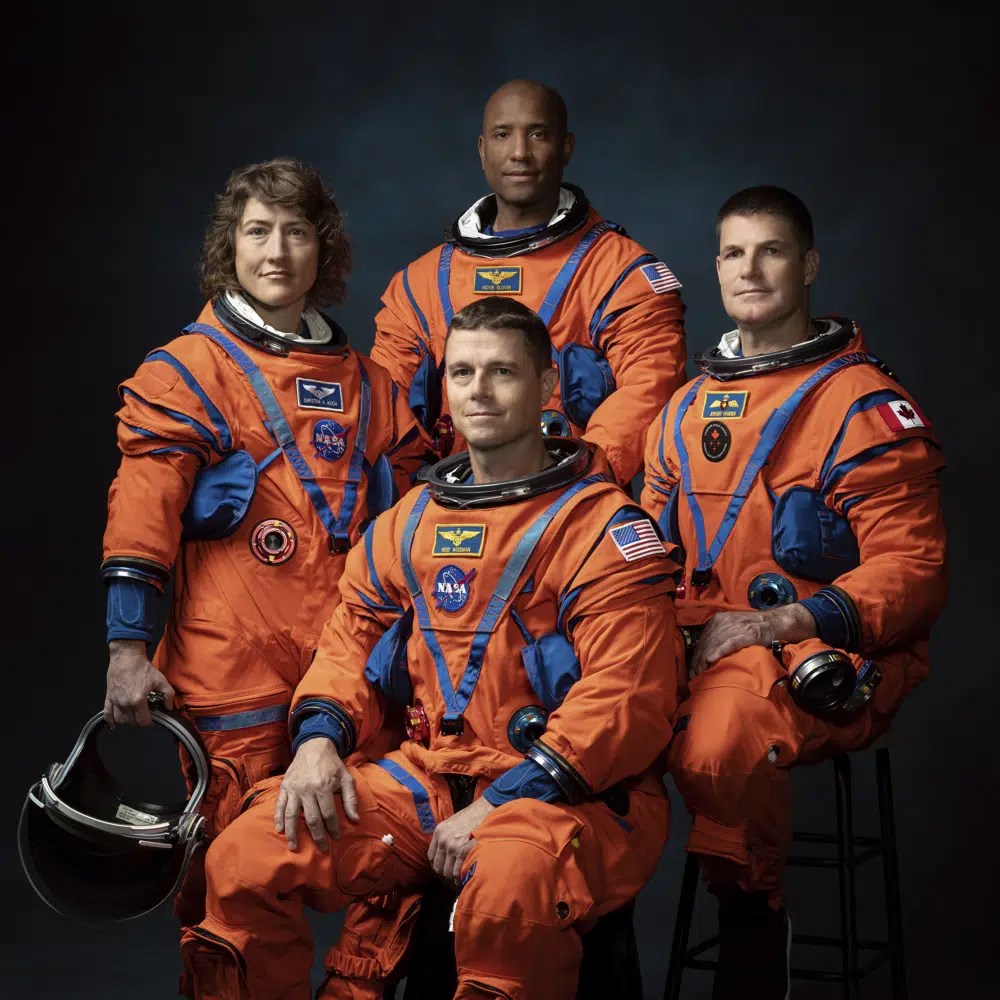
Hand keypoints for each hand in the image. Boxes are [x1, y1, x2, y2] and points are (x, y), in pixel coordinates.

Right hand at [104, 640, 175, 726]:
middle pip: (131, 722)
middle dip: (139, 722)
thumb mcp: (160, 680)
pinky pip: (106, 713)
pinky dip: (110, 721)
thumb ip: (168, 695)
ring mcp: (115, 701)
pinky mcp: (108, 697)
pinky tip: (114, 724)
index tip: (153, 719)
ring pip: (120, 720)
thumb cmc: (142, 668)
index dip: (149, 723)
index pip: (143, 722)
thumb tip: (169, 707)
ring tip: (134, 717)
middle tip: (145, 716)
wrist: (126, 657)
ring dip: (127, 722)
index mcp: (137, 700)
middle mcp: (125, 703)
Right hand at [274, 739, 358, 851]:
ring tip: (294, 847)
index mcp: (323, 787)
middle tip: (322, 848)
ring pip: (292, 815)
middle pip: (312, 818)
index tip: (336, 838)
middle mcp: (307, 789)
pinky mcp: (285, 787)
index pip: (328, 814)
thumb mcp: (346, 778)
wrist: (314, 746)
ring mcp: (294, 789)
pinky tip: (280, 830)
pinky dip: (278, 818)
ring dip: (293, 833)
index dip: (333, 828)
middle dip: (317, 836)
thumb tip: (355, 820)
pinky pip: (280, 805)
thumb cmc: (332, 764)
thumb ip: (351, 799)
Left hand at [428, 796, 494, 884]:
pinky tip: (464, 876)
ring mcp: (452, 846)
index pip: (431, 856)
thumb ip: (446, 836)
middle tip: (453, 875)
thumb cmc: (471, 817)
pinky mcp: (463, 851)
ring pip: (447, 871)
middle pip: (438, 866)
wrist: (484, 811)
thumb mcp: (452, 823)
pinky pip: (457, 871)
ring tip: (459, 877)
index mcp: (439, 832)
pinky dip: (460, 877)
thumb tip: (445, 853)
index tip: (443, 867)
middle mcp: (443, 840)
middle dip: (445, 872)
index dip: (437, 864)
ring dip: (453, 877)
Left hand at [689, 604, 816, 677]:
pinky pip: (728, 642)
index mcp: (717, 620)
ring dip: (705, 660)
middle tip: (694, 676)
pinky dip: (719, 651)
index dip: (695, 656)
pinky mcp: (745, 633)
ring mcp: (734, 626)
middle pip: (705, 643)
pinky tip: (711, 659)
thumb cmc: (752, 628)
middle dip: (697, 661)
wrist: (774, 622)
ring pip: (714, 643)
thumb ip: (719, 636)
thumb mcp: (732, 627)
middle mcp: (723, 621)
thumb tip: (705, 655)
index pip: (702, 639)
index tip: (692, 670)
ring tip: (700, 673)